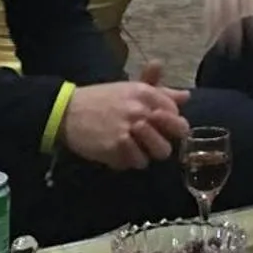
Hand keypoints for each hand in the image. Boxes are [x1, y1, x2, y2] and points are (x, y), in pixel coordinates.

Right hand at [60, 75, 190, 170]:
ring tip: (130, 148)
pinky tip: (115, 153)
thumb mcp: (131, 89)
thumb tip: (186, 96)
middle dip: (164, 141)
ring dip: (145, 154)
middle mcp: (141, 109)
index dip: (170, 126)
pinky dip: (127, 161)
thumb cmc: (101, 100)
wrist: (66, 111)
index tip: (156, 127)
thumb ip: (160, 92)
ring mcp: (129, 128)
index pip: (177, 116)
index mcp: (147, 93)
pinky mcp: (116, 146)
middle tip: (147, 142)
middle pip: (175, 136)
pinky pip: (135, 163)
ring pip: (157, 153)